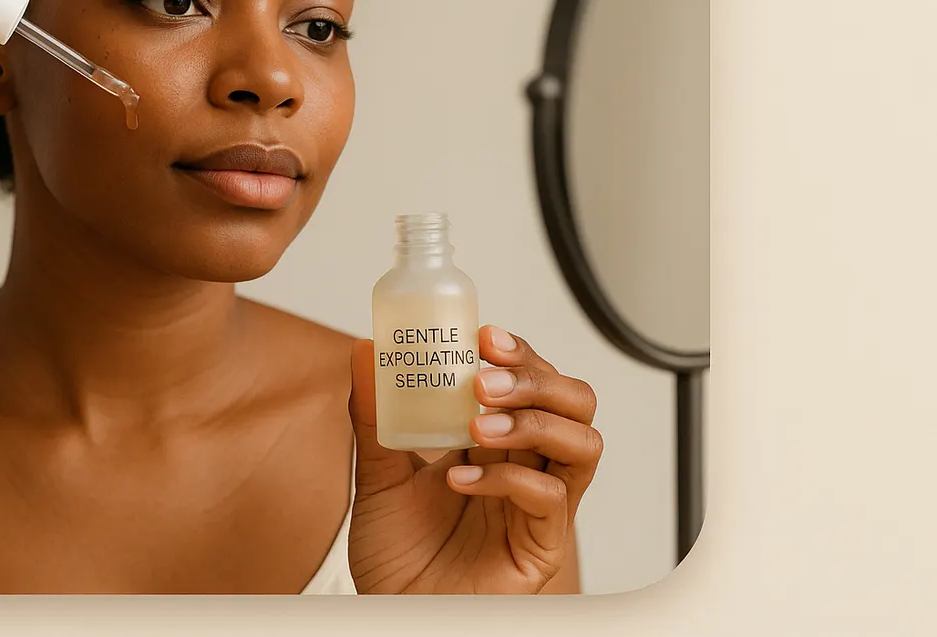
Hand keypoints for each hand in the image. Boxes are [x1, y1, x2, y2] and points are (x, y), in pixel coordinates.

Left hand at [346, 325, 601, 593]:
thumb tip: (364, 351)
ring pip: (581, 445)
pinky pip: (550, 500)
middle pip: (573, 403)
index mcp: (495, 444)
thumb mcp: (376, 474)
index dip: (519, 354)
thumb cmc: (397, 555)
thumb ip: (374, 416)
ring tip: (477, 426)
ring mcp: (538, 507)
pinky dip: (507, 479)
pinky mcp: (540, 547)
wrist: (393, 613)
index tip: (483, 335)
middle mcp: (525, 468)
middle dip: (536, 378)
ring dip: (533, 422)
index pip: (532, 382)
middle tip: (484, 378)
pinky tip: (460, 482)